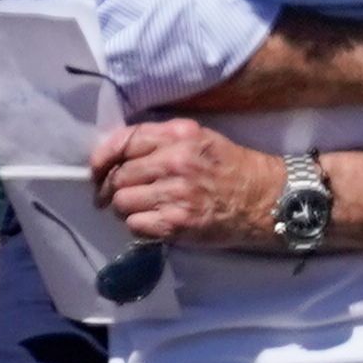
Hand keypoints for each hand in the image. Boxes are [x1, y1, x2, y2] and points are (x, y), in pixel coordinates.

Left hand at [90, 117, 283, 246]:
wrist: (265, 198)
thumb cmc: (231, 167)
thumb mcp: (200, 137)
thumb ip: (161, 139)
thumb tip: (118, 151)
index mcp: (178, 136)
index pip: (123, 142)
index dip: (101, 158)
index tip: (96, 171)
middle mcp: (174, 161)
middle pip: (118, 176)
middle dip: (111, 189)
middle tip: (114, 197)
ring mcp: (176, 193)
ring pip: (123, 203)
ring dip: (125, 209)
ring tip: (140, 209)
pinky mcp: (178, 222)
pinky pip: (136, 226)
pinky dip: (138, 226)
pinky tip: (153, 222)